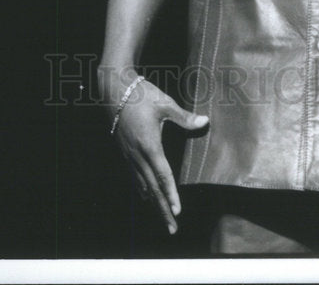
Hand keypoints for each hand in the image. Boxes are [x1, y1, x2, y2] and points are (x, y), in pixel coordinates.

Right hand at [108, 78, 208, 234]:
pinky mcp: (124, 152)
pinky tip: (146, 197)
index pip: (162, 175)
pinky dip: (142, 190)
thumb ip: (184, 117)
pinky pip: (134, 177)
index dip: (170, 194)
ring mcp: (129, 155)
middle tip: (172, 228)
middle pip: (152, 188)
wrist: (115, 90)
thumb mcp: (165, 104)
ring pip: (142, 185)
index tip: (177, 211)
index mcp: (149, 145)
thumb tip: (204, 122)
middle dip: (162, 209)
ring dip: (153, 203)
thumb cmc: (141, 95)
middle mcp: (138, 155)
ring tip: (163, 218)